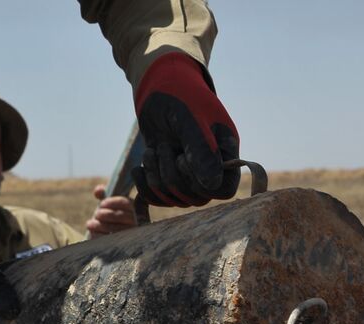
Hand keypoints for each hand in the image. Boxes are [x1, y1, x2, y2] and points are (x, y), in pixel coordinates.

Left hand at [86, 184, 135, 235]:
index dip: (112, 202)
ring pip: (114, 230)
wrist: (108, 239)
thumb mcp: (108, 206)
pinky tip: (92, 232)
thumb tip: (98, 191)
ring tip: (90, 224)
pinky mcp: (120, 247)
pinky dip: (97, 235)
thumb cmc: (109, 219)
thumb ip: (104, 194)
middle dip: (105, 214)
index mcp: (134, 211)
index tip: (102, 203)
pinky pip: (108, 240)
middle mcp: (134, 224)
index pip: (126, 203)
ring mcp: (129, 237)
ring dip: (99, 225)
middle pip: (120, 216)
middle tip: (97, 214)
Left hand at [132, 52, 239, 206]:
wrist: (159, 85)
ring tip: (152, 151)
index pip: (225, 190)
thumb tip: (212, 185)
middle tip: (164, 147)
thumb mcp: (190, 119)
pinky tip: (139, 169)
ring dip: (158, 178)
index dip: (203, 184)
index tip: (184, 159)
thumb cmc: (180, 95)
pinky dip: (146, 187)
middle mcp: (210, 166)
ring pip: (177, 199)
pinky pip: (160, 198)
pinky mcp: (169, 174)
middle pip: (198, 198)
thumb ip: (202, 150)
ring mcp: (189, 172)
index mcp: (224, 152)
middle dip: (174, 178)